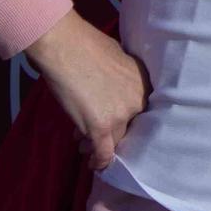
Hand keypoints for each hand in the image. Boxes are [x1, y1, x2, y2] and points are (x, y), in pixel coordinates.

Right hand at [24, 11, 148, 169]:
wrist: (66, 46)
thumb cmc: (87, 45)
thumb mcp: (118, 59)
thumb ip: (121, 80)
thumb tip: (114, 90)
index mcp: (143, 84)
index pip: (140, 111)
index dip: (125, 119)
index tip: (114, 123)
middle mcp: (137, 101)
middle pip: (129, 127)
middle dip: (112, 132)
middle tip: (94, 134)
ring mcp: (120, 116)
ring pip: (114, 141)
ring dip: (99, 145)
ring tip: (84, 144)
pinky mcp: (100, 127)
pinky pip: (103, 152)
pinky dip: (99, 161)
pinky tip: (93, 164)